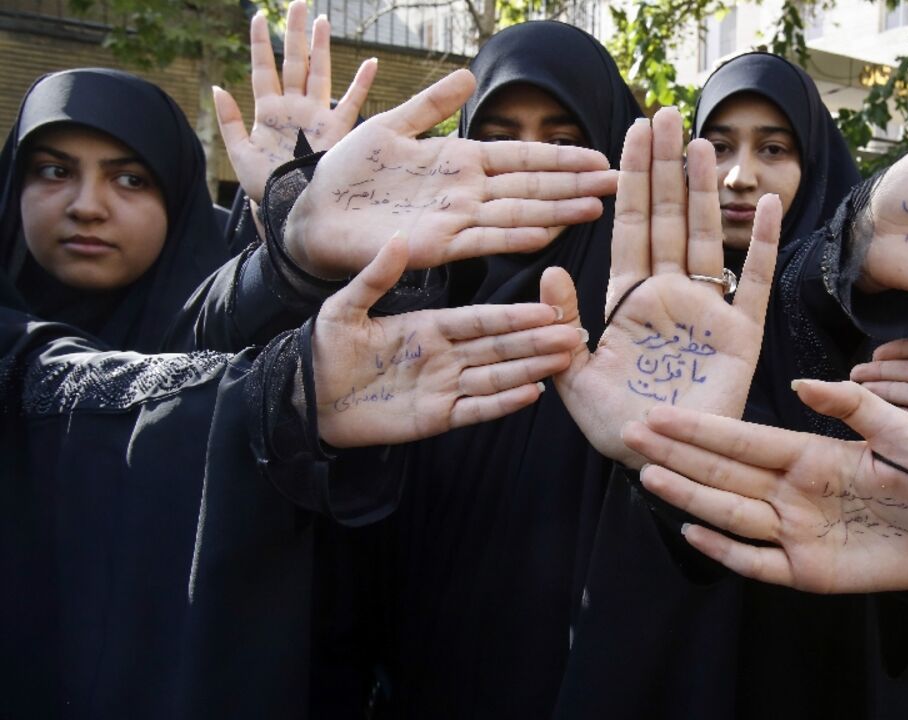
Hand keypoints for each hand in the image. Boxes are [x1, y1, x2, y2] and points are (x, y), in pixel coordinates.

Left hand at [213, 1, 376, 203]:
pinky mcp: (336, 130)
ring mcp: (316, 116)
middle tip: (297, 4)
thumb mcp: (238, 154)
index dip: (261, 43)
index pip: (263, 69)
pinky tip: (371, 64)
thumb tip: (217, 87)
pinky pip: (351, 103)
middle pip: (294, 62)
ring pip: (319, 73)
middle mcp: (294, 108)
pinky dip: (362, 84)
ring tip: (321, 21)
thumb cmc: (265, 186)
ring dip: (321, 48)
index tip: (259, 17)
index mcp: (268, 111)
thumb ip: (229, 121)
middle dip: (295, 33)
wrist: (291, 206)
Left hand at [284, 69, 617, 278]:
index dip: (561, 156)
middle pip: (530, 186)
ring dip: (556, 211)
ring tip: (596, 208)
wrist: (310, 212)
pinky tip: (546, 232)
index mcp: (457, 162)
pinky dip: (513, 236)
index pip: (522, 157)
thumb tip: (467, 75)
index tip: (601, 156)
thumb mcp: (389, 125)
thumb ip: (430, 104)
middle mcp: (464, 193)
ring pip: (515, 212)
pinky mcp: (433, 246)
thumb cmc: (347, 174)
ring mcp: (452, 220)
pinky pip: (481, 240)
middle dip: (574, 184)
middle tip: (618, 182)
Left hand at [312, 233, 586, 447]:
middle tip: (574, 333)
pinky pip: (475, 410)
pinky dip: (502, 403)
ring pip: (496, 377)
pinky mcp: (435, 418)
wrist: (304, 397)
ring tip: (563, 360)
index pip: (480, 319)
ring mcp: (443, 388)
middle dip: (536, 341)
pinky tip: (532, 393)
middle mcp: (443, 356)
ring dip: (531, 368)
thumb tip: (401, 237)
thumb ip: (376, 276)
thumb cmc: (323, 349)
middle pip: (499, 348)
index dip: (514, 315)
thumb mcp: (345, 306)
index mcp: (428, 326)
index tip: (547, 307)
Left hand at [539, 108, 780, 467]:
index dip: (632, 178)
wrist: (662, 463)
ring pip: (709, 238)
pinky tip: (767, 204)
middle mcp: (670, 295)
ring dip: (705, 192)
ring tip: (701, 145)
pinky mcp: (742, 336)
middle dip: (667, 167)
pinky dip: (764, 244)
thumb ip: (562, 324)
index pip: (631, 225)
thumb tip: (550, 269)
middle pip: (670, 218)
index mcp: (628, 300)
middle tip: (666, 114)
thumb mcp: (573, 378)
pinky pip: (756, 283)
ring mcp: (708, 311)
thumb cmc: (615, 428)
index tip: (632, 130)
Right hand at [622, 380, 907, 593]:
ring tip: (648, 475)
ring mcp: (792, 532)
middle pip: (722, 471)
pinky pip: (756, 561)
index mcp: (806, 455)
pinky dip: (724, 549)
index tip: (660, 413)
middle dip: (676, 454)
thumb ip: (855, 405)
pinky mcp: (804, 571)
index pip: (742, 440)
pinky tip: (692, 529)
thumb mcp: (902, 432)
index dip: (700, 428)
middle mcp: (789, 491)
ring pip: (729, 511)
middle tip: (630, 436)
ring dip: (689, 493)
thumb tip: (801, 384)